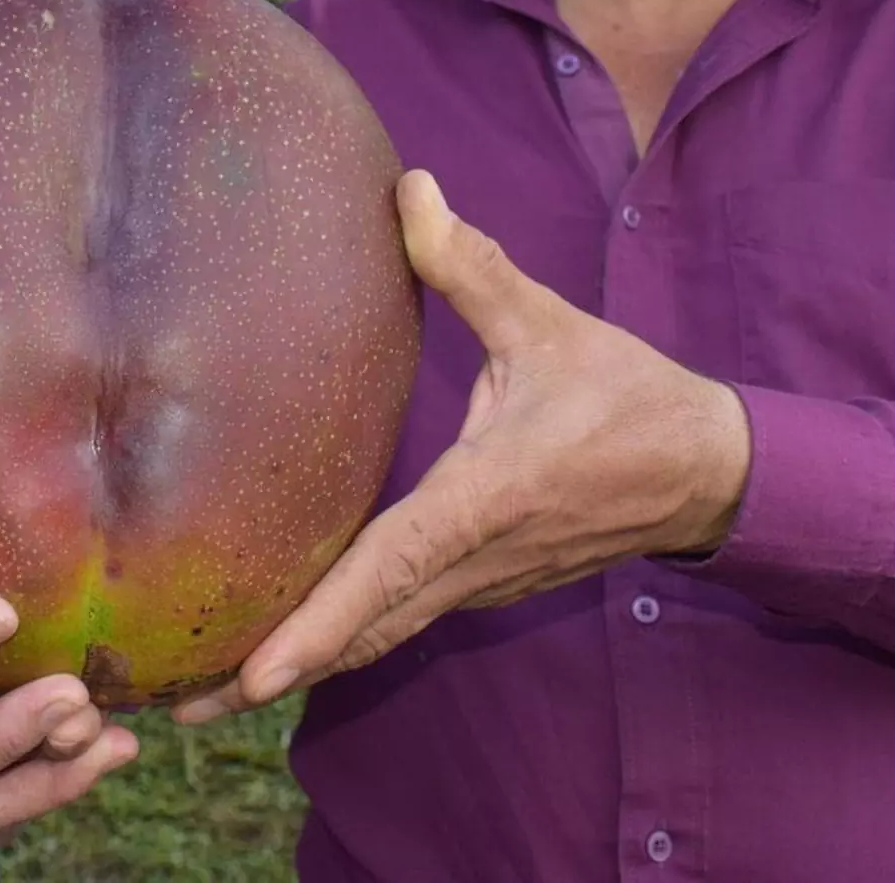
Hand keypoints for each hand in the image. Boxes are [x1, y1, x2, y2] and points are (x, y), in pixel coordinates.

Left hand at [174, 168, 751, 722]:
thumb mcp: (548, 322)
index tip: (257, 672)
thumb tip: (410, 187)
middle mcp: (478, 558)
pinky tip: (292, 645)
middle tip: (185, 707)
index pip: (393, 567)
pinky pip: (403, 622)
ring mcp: (484, 582)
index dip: (323, 621)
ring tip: (212, 694)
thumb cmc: (627, 396)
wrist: (709, 473)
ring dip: (303, 665)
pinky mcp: (487, 583)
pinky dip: (343, 642)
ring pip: (382, 637)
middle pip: (367, 631)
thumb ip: (470, 262)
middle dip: (277, 671)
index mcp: (487, 497)